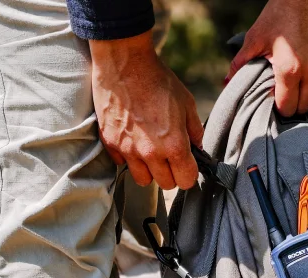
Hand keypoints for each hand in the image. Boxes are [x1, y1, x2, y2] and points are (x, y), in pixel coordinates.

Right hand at [90, 33, 203, 189]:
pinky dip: (129, 157)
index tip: (188, 164)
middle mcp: (150, 153)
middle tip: (171, 157)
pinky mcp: (109, 142)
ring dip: (150, 170)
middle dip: (172, 173)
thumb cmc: (159, 81)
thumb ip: (195, 131)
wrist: (124, 62)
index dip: (189, 174)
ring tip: (152, 151)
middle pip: (165, 184)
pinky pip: (122, 163)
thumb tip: (198, 149)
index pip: (186, 180)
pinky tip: (134, 140)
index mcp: (173, 145)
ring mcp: (127, 149)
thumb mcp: (187, 104)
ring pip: (143, 180)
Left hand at [228, 0, 307, 116]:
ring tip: (296, 75)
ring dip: (306, 89)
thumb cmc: (278, 14)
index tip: (275, 103)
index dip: (280, 108)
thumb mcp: (256, 38)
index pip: (288, 107)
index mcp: (288, 70)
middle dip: (294, 104)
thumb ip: (241, 63)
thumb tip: (226, 81)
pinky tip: (307, 61)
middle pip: (305, 106)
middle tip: (285, 95)